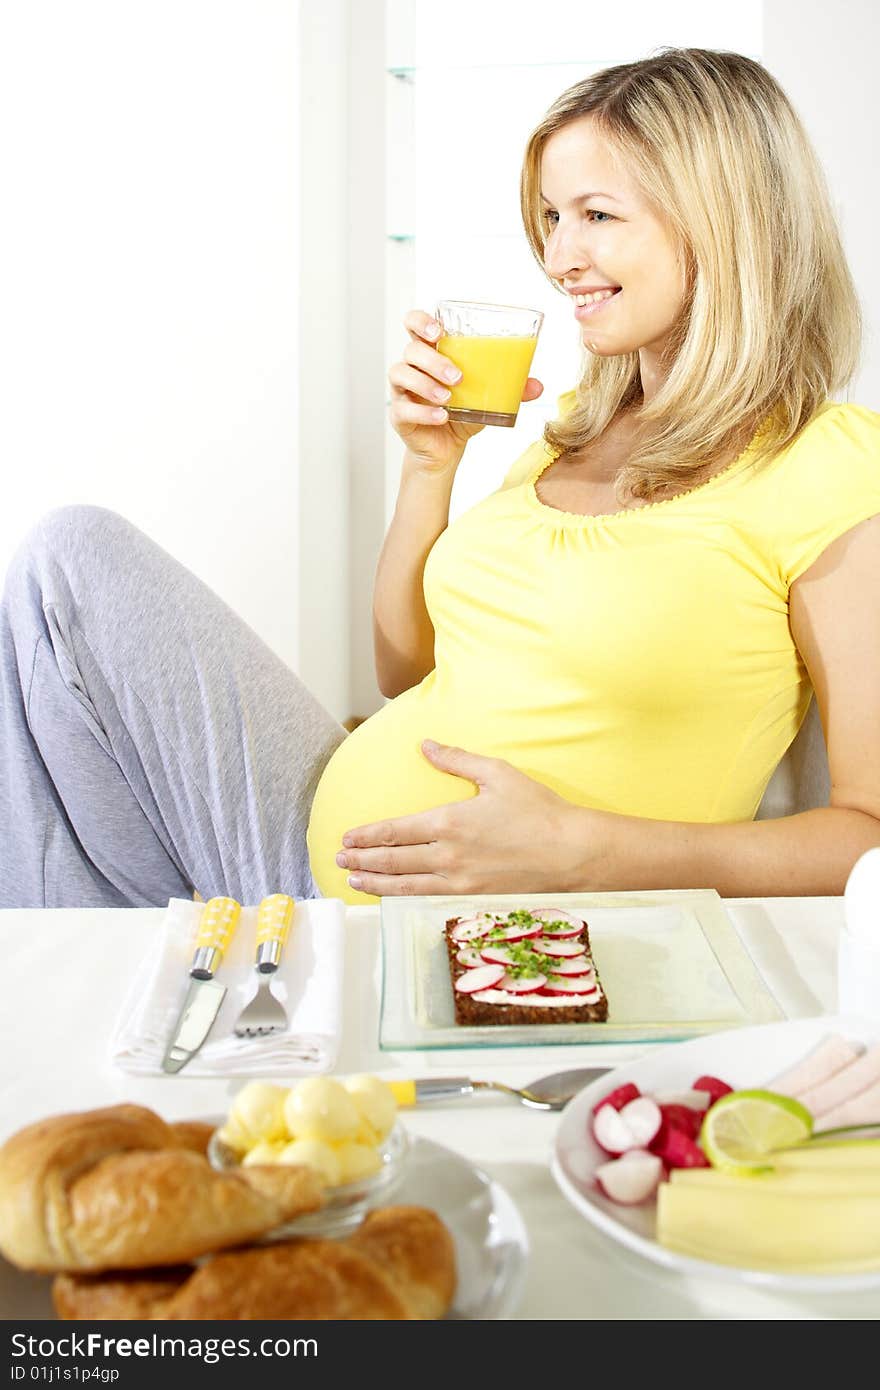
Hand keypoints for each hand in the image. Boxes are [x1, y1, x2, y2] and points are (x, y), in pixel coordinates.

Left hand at [337, 740, 589, 895]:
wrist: (573, 853)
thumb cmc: (539, 811)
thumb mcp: (498, 773)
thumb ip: (456, 760)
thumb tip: (425, 744)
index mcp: (450, 822)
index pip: (395, 831)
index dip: (367, 835)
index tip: (347, 836)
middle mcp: (448, 855)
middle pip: (392, 860)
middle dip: (362, 859)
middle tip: (340, 859)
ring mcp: (460, 882)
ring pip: (405, 885)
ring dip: (375, 883)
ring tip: (353, 880)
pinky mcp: (473, 899)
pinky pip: (428, 901)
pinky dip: (403, 900)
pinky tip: (392, 898)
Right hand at [388, 310, 543, 474]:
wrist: (447, 448)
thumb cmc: (462, 412)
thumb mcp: (488, 397)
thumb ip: (511, 388)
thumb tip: (538, 386)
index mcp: (432, 352)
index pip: (414, 323)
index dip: (421, 321)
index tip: (439, 331)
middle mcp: (413, 367)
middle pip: (410, 349)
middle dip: (433, 359)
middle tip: (458, 376)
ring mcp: (402, 390)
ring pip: (400, 374)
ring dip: (426, 384)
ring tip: (449, 398)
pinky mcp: (399, 414)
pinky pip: (402, 408)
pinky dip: (423, 412)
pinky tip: (442, 417)